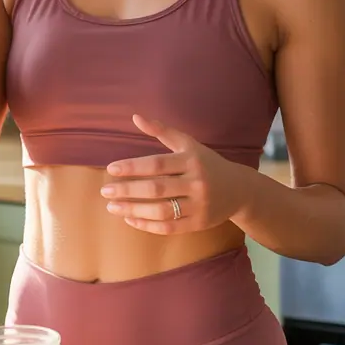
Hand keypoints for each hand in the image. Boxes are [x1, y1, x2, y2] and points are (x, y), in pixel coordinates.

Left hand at [100, 115, 245, 233]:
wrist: (240, 189)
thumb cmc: (207, 163)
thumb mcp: (188, 144)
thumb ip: (162, 131)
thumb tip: (136, 117)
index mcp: (191, 161)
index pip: (157, 164)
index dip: (132, 167)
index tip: (111, 169)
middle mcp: (197, 183)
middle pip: (157, 189)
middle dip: (128, 190)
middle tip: (105, 190)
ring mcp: (199, 205)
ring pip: (161, 211)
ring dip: (133, 210)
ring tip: (112, 207)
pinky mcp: (199, 224)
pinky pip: (169, 228)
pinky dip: (147, 225)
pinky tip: (130, 219)